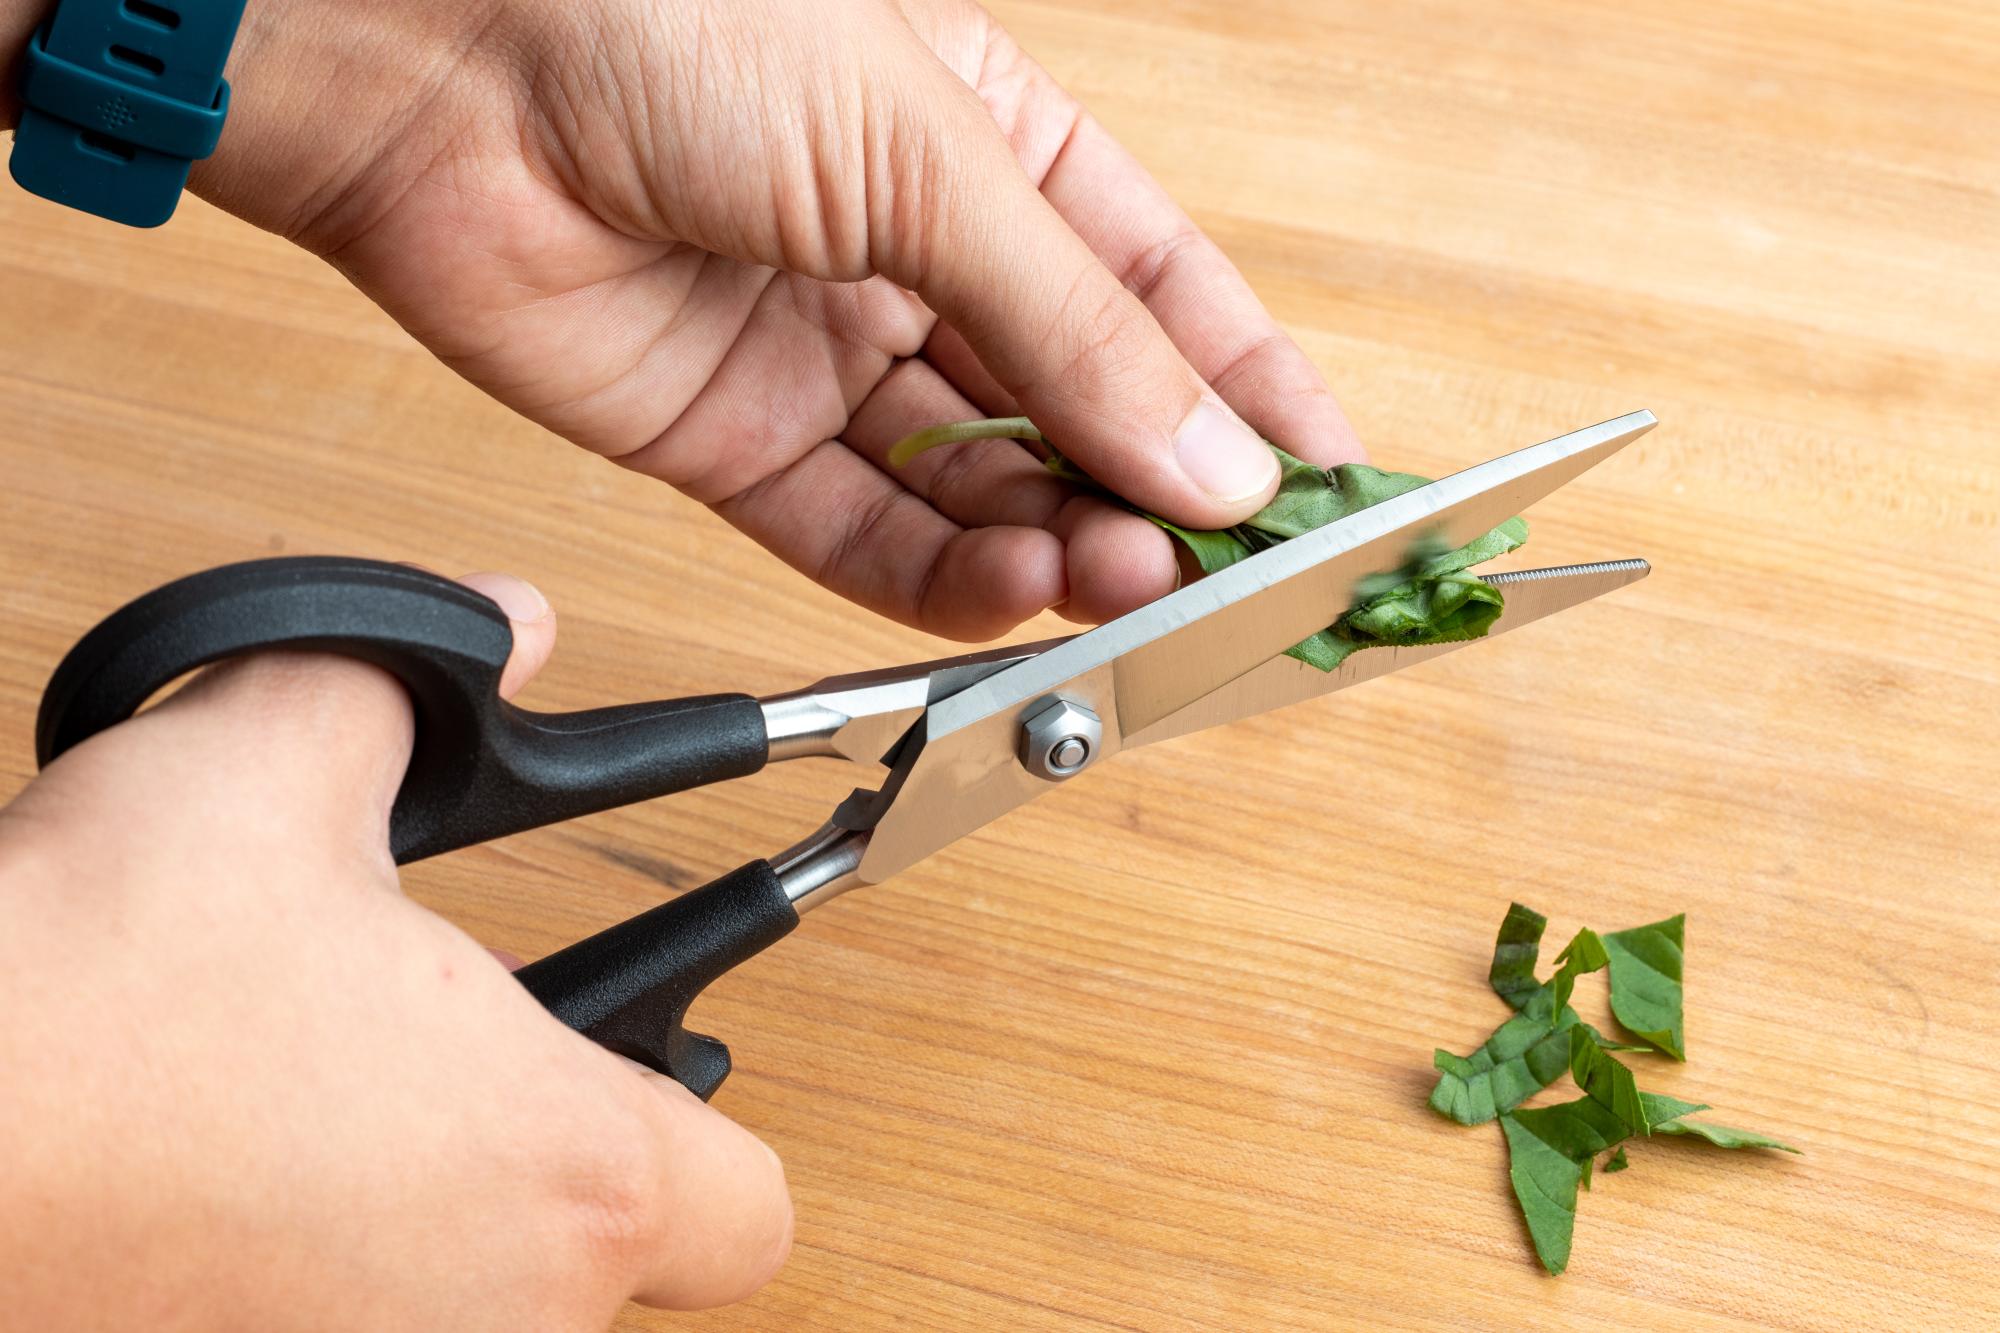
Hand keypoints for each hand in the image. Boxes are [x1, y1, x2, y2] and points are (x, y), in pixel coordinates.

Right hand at [0, 575, 791, 1327]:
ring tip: (329, 1099)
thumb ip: (412, 684)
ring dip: (433, 1211)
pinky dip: (319, 1267)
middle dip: (554, 1152)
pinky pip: (348, 1327)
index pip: (750, 1211)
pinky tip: (232, 1171)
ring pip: (479, 1306)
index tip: (662, 1046)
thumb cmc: (69, 998)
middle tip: (470, 1056)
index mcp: (560, 1174)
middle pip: (615, 1261)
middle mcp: (488, 1324)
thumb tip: (503, 626)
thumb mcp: (266, 770)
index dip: (714, 1118)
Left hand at [182, 0, 1362, 637]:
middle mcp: (921, 262)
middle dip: (1153, 493)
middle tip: (1217, 566)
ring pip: (983, 488)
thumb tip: (1214, 459)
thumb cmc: (677, 23)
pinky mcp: (737, 443)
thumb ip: (1075, 325)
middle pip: (1079, 408)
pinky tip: (1010, 587)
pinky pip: (865, 538)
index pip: (1163, 292)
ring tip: (1119, 582)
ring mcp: (830, 358)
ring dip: (1061, 546)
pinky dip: (943, 577)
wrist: (441, 67)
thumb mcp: (927, 154)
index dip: (1250, 390)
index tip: (1330, 486)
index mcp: (997, 152)